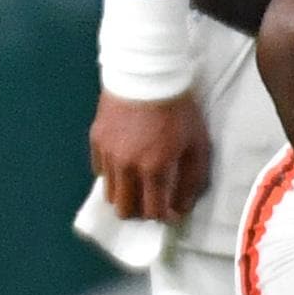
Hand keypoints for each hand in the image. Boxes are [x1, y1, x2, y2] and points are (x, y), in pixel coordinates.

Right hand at [91, 90, 210, 223]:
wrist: (147, 77)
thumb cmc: (179, 111)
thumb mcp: (198, 145)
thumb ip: (193, 180)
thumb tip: (181, 208)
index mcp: (154, 168)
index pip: (152, 210)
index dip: (163, 217)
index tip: (170, 212)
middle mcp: (126, 166)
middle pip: (123, 209)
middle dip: (139, 212)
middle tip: (151, 203)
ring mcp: (107, 154)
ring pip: (109, 192)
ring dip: (125, 194)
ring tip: (137, 184)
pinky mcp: (95, 141)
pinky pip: (100, 170)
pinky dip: (113, 175)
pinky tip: (125, 164)